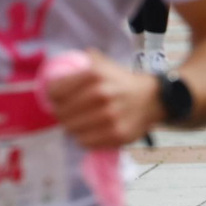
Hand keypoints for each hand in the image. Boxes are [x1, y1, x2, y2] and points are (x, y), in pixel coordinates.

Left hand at [44, 50, 161, 149]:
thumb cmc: (123, 82)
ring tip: (78, 122)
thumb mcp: (106, 66)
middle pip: (61, 112)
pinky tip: (89, 131)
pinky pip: (85, 142)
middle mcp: (101, 95)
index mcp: (95, 75)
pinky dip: (83, 138)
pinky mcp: (116, 135)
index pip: (55, 91)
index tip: (55, 99)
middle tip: (65, 113)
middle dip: (60, 113)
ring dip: (71, 127)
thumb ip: (84, 63)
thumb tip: (60, 65)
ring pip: (71, 129)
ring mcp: (109, 117)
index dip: (51, 96)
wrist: (154, 98)